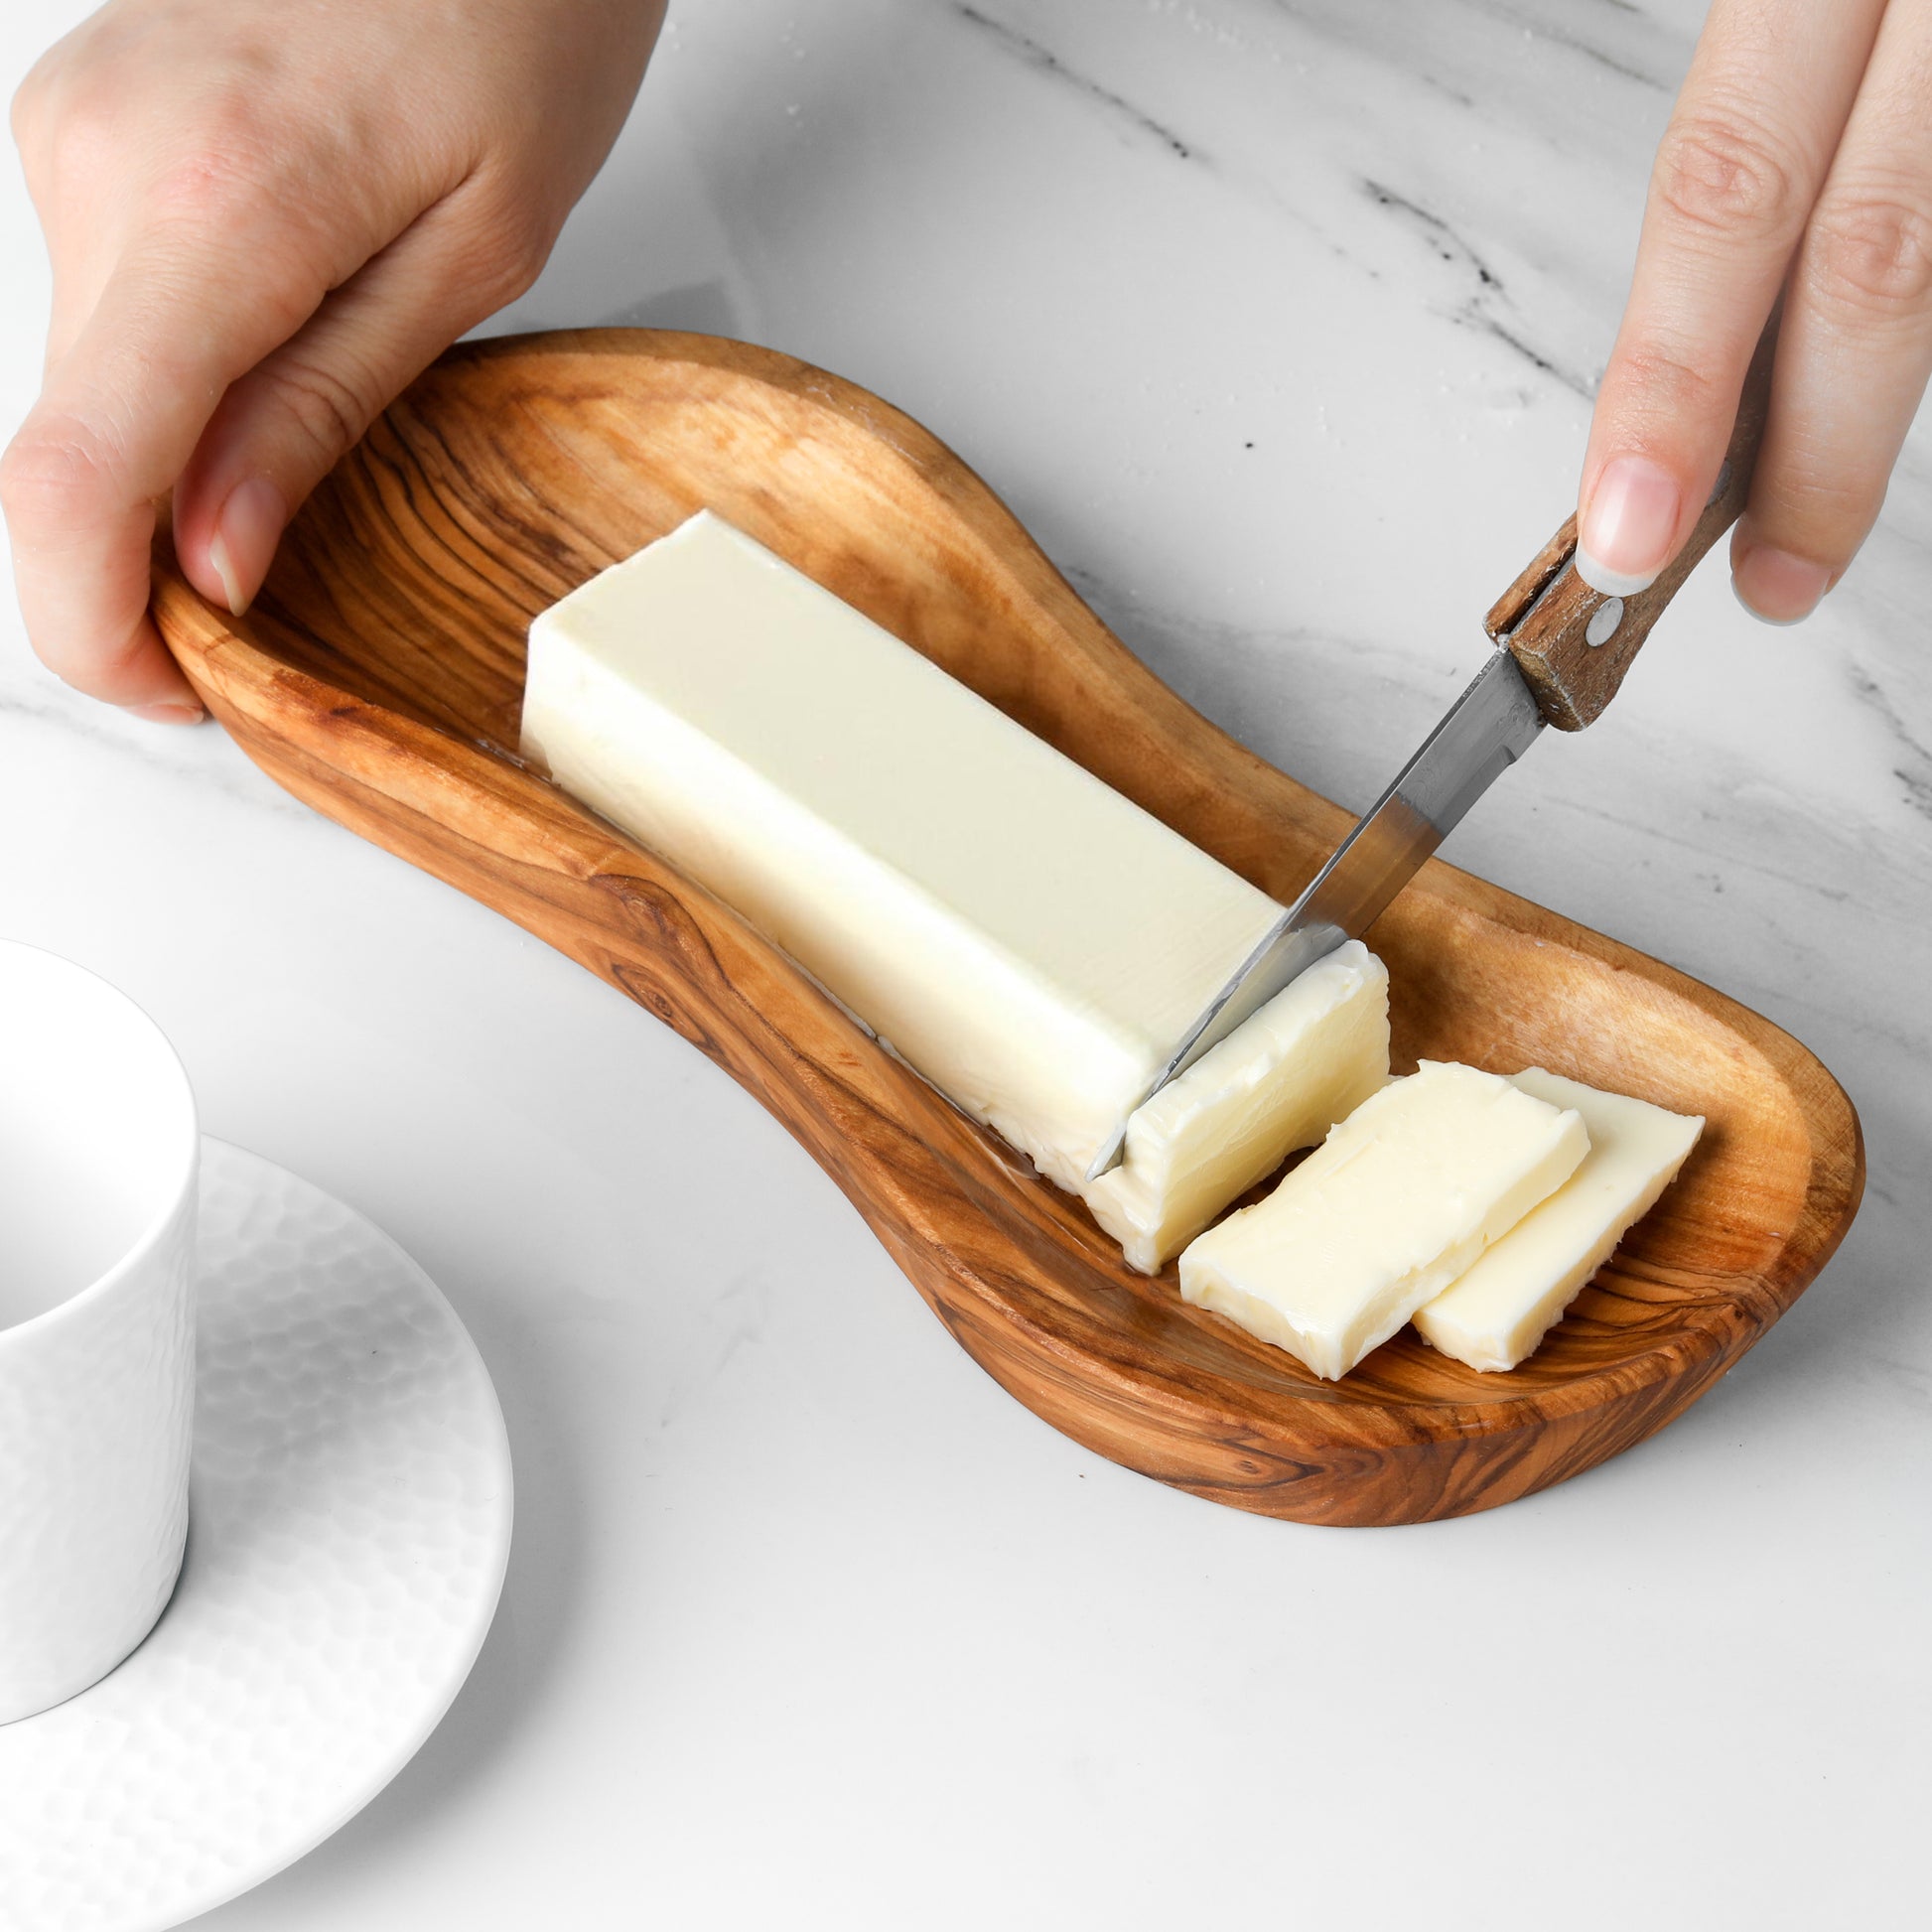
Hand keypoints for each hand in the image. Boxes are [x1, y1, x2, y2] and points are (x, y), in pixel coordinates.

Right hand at [2, 0, 662, 719]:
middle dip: (158, 554)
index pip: (76, 475)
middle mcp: (97, 161)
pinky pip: (108, 307)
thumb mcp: (472, 254)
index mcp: (212, 208)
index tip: (165, 685)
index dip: (92, 622)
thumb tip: (215, 557)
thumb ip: (323, 408)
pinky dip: (177, 372)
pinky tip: (280, 337)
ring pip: (89, 380)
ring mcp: (71, 132)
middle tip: (284, 592)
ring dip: (179, 455)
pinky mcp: (83, 125)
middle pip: (71, 443)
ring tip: (321, 410)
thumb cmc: (517, 20)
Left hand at [1578, 0, 1931, 622]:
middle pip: (1878, 251)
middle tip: (1767, 582)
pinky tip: (1897, 384)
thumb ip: (1797, 122)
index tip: (1623, 535)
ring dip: (1890, 401)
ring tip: (1826, 505)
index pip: (1728, 183)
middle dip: (1814, 455)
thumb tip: (1733, 348)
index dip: (1671, 379)